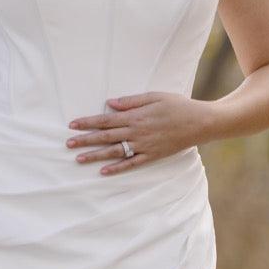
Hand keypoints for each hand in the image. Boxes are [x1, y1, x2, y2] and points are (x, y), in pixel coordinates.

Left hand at [65, 92, 211, 174]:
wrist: (200, 122)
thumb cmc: (177, 105)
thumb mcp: (154, 96)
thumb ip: (131, 101)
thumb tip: (109, 103)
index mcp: (136, 116)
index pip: (106, 120)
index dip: (88, 122)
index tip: (72, 125)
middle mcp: (137, 132)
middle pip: (106, 137)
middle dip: (85, 140)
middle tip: (68, 143)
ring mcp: (144, 146)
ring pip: (115, 152)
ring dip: (95, 155)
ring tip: (78, 158)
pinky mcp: (152, 155)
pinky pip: (132, 163)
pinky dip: (117, 168)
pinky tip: (103, 171)